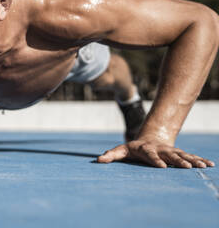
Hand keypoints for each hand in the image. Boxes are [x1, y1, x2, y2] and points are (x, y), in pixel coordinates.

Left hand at [97, 139, 214, 167]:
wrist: (149, 139)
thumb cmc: (133, 149)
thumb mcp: (121, 150)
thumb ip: (111, 155)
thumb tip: (99, 160)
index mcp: (146, 149)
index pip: (150, 155)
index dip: (155, 160)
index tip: (162, 167)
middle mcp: (160, 150)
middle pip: (170, 155)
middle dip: (178, 161)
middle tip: (187, 167)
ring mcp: (170, 151)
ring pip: (183, 155)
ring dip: (192, 160)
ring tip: (202, 166)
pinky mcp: (179, 153)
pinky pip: (191, 157)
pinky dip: (200, 160)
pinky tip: (210, 165)